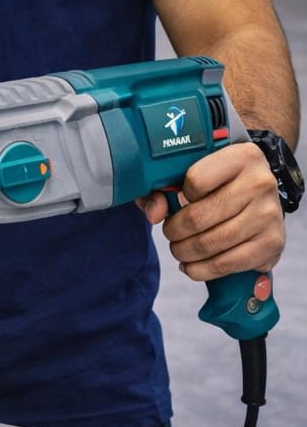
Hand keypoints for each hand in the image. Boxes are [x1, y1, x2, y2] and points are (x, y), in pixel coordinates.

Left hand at [136, 142, 285, 279]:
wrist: (260, 196)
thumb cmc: (221, 183)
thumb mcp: (194, 172)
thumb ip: (163, 187)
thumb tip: (154, 212)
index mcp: (241, 157)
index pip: (194, 180)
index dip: (177, 195)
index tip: (177, 201)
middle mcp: (259, 183)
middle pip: (198, 217)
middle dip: (174, 231)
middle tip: (170, 233)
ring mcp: (268, 214)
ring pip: (210, 243)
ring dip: (184, 252)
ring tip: (178, 250)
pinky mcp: (272, 243)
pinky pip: (227, 264)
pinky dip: (202, 270)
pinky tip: (192, 265)